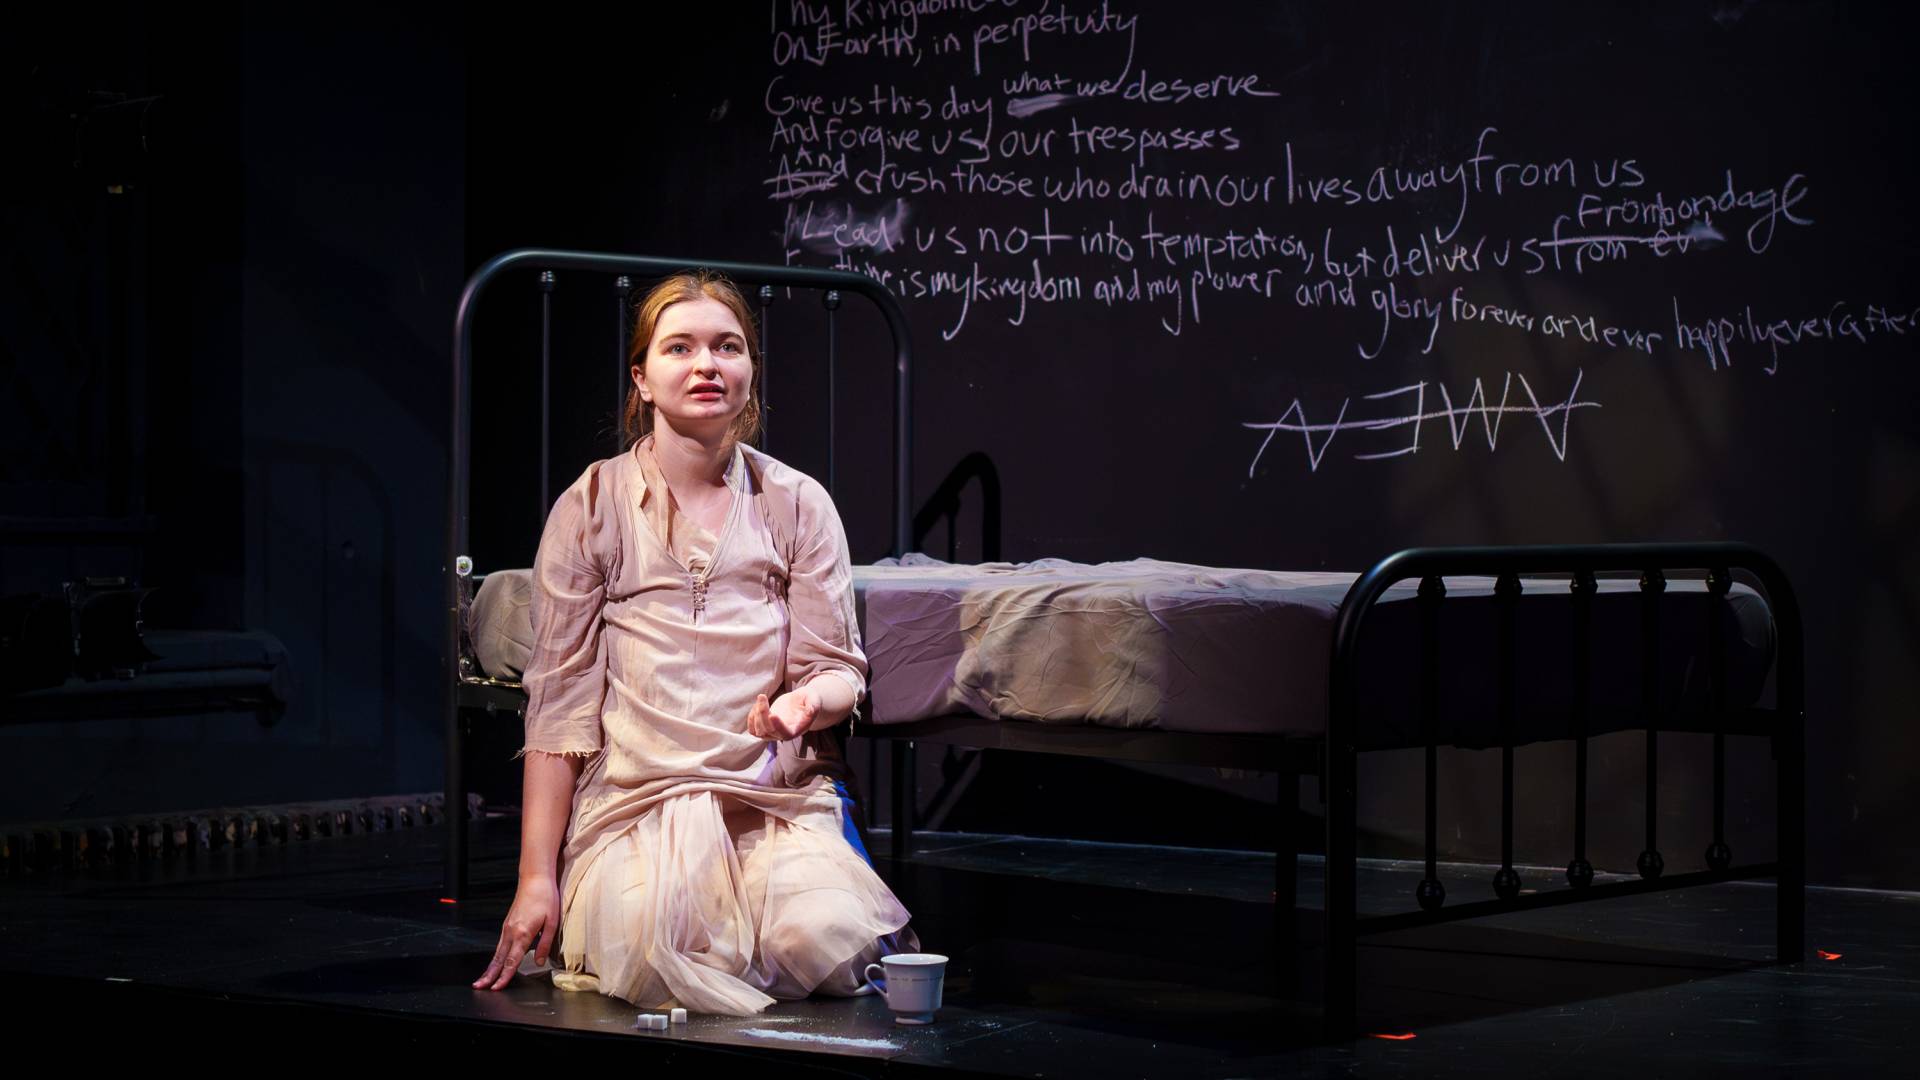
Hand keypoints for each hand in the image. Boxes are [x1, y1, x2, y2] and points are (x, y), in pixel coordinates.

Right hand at [472, 875, 560, 990]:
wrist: (535, 878)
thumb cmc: (546, 898)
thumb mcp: (552, 922)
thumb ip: (545, 944)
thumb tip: (539, 962)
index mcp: (522, 933)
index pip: (511, 961)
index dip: (504, 976)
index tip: (496, 988)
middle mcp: (511, 931)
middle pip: (498, 959)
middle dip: (489, 975)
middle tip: (479, 987)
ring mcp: (507, 927)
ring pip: (497, 952)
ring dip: (490, 967)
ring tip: (483, 979)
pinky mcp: (507, 923)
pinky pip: (500, 944)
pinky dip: (496, 956)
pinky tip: (496, 962)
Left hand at [746, 689, 815, 740]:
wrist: (801, 701)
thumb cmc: (809, 700)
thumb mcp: (814, 700)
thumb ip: (813, 706)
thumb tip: (811, 711)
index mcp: (796, 729)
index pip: (785, 733)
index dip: (778, 726)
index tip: (772, 714)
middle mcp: (783, 734)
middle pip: (768, 731)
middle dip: (762, 713)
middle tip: (762, 696)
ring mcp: (773, 732)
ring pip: (758, 731)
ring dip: (755, 715)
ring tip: (761, 698)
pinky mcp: (765, 727)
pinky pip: (753, 730)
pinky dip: (750, 718)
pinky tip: (757, 705)